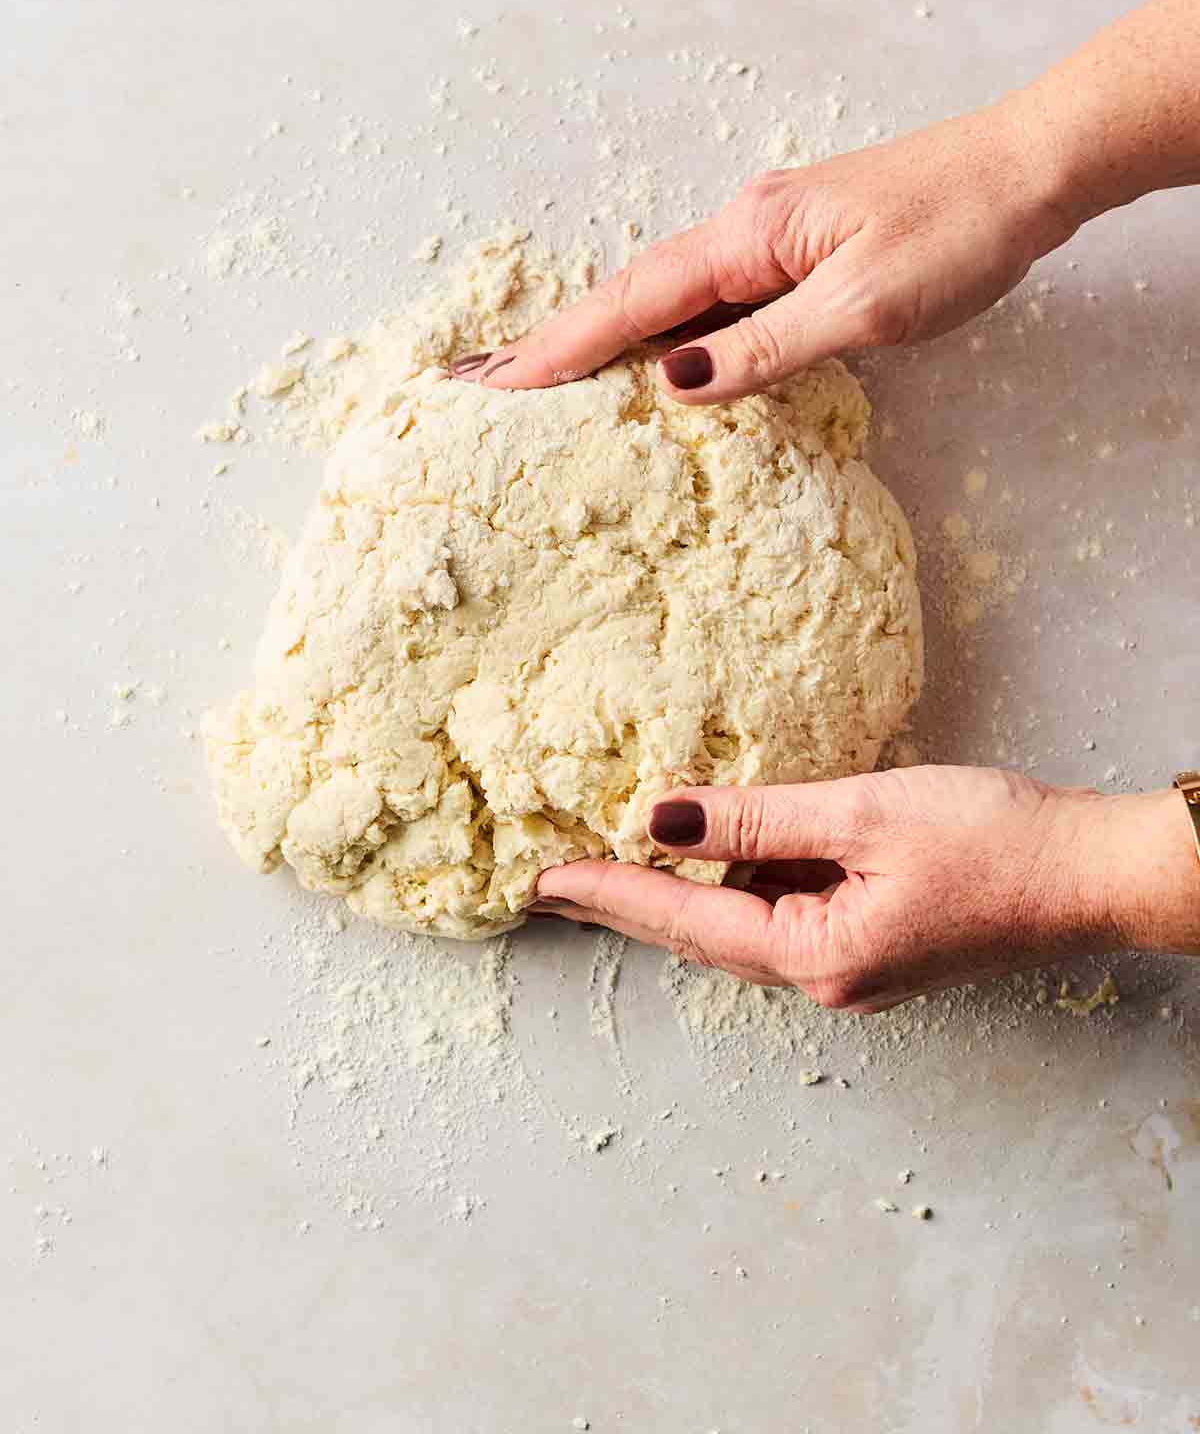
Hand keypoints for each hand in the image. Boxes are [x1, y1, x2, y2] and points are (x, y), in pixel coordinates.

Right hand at [461, 100, 1079, 404]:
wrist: (1028, 172)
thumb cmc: (956, 231)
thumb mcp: (863, 306)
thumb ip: (766, 346)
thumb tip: (675, 382)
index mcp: (748, 237)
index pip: (634, 304)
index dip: (563, 349)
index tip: (500, 386)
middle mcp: (743, 231)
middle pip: (629, 295)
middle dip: (555, 341)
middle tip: (484, 382)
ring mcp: (767, 239)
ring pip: (664, 297)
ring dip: (599, 337)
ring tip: (537, 377)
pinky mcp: (796, 252)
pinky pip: (708, 298)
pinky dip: (661, 331)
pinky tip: (646, 359)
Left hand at [529, 767, 1199, 1010]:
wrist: (1093, 875)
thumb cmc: (995, 841)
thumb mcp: (866, 812)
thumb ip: (758, 817)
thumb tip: (662, 817)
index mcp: (817, 955)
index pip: (686, 922)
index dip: (612, 894)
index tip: (544, 880)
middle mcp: (826, 978)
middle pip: (705, 936)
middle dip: (631, 901)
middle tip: (555, 876)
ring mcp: (853, 968)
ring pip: (745, 924)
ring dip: (688, 889)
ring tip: (622, 848)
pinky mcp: (875, 944)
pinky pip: (785, 913)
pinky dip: (745, 881)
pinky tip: (724, 845)